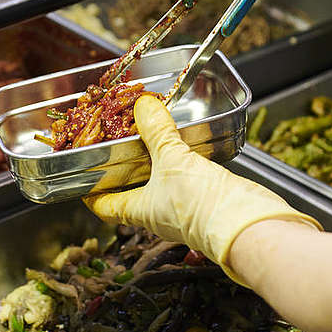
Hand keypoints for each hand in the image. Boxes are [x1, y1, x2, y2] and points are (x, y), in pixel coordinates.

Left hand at [85, 96, 321, 283]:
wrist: (248, 224)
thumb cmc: (201, 207)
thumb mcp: (172, 161)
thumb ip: (156, 132)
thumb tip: (143, 107)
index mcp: (140, 211)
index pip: (106, 206)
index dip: (91, 193)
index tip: (82, 178)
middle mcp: (158, 212)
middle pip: (132, 190)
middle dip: (124, 167)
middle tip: (116, 141)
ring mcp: (182, 206)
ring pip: (159, 181)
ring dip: (154, 160)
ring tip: (147, 134)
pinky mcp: (206, 198)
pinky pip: (186, 175)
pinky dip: (180, 158)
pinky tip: (182, 142)